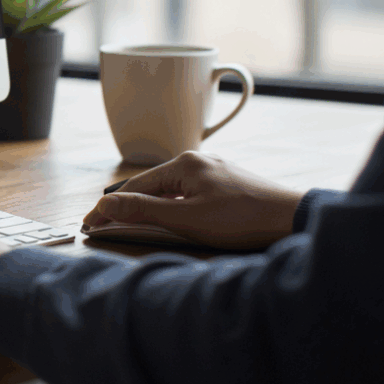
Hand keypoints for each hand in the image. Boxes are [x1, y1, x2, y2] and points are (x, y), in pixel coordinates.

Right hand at [82, 151, 306, 249]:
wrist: (294, 219)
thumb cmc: (241, 219)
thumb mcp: (186, 219)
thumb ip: (143, 211)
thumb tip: (105, 205)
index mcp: (183, 163)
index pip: (134, 186)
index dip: (109, 207)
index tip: (89, 223)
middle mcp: (197, 160)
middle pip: (151, 184)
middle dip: (126, 204)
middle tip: (103, 224)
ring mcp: (215, 170)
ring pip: (171, 188)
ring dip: (149, 204)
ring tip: (130, 222)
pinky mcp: (229, 183)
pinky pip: (189, 191)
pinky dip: (172, 204)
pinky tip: (172, 217)